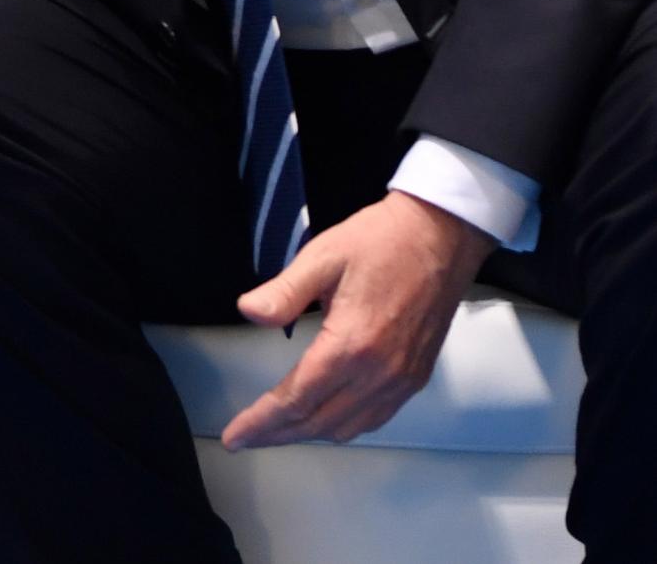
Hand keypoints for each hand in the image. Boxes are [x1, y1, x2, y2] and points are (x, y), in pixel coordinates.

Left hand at [220, 190, 494, 448]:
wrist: (441, 237)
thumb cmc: (380, 242)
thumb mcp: (322, 256)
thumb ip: (284, 291)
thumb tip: (248, 312)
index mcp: (352, 345)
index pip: (296, 399)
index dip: (262, 421)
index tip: (234, 436)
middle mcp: (380, 373)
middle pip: (320, 422)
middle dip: (278, 434)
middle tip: (243, 438)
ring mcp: (402, 379)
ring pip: (349, 426)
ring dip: (309, 434)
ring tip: (276, 430)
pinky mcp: (416, 376)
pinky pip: (376, 417)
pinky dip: (343, 426)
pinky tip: (324, 418)